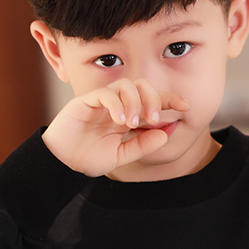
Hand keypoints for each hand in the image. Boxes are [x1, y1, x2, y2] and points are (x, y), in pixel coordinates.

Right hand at [41, 78, 189, 177]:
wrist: (62, 163)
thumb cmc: (88, 157)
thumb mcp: (122, 156)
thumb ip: (143, 145)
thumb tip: (166, 134)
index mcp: (127, 114)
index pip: (152, 99)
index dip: (170, 99)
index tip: (186, 107)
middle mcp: (116, 104)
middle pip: (142, 85)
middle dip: (153, 99)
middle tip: (153, 120)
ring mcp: (101, 101)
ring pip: (125, 85)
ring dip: (135, 102)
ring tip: (133, 123)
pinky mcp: (85, 101)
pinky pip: (105, 94)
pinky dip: (116, 104)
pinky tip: (120, 121)